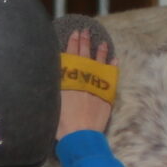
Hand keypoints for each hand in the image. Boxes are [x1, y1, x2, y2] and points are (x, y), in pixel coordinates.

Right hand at [58, 25, 113, 139]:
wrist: (80, 134)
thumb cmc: (62, 122)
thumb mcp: (52, 101)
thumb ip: (54, 86)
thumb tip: (54, 73)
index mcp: (68, 77)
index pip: (70, 55)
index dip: (73, 44)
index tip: (75, 34)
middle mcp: (83, 77)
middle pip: (85, 55)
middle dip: (85, 42)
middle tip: (86, 31)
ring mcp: (97, 84)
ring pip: (100, 62)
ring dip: (101, 51)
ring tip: (102, 42)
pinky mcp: (107, 93)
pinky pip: (112, 75)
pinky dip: (113, 66)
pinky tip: (114, 58)